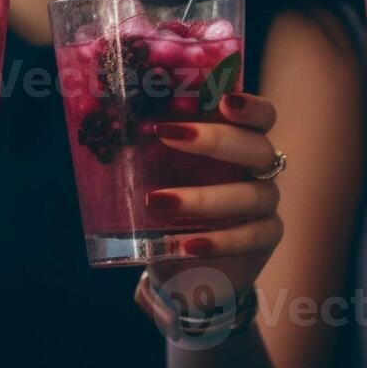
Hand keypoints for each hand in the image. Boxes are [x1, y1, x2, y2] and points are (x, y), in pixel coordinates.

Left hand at [141, 92, 284, 319]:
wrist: (184, 266)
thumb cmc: (170, 204)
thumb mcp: (156, 174)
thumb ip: (145, 148)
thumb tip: (101, 119)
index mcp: (239, 140)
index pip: (261, 116)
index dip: (249, 107)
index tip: (222, 100)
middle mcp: (258, 168)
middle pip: (256, 147)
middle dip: (215, 140)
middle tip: (166, 133)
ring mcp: (265, 204)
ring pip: (252, 194)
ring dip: (204, 198)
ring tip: (158, 202)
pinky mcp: (265, 238)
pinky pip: (253, 236)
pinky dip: (221, 241)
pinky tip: (189, 246)